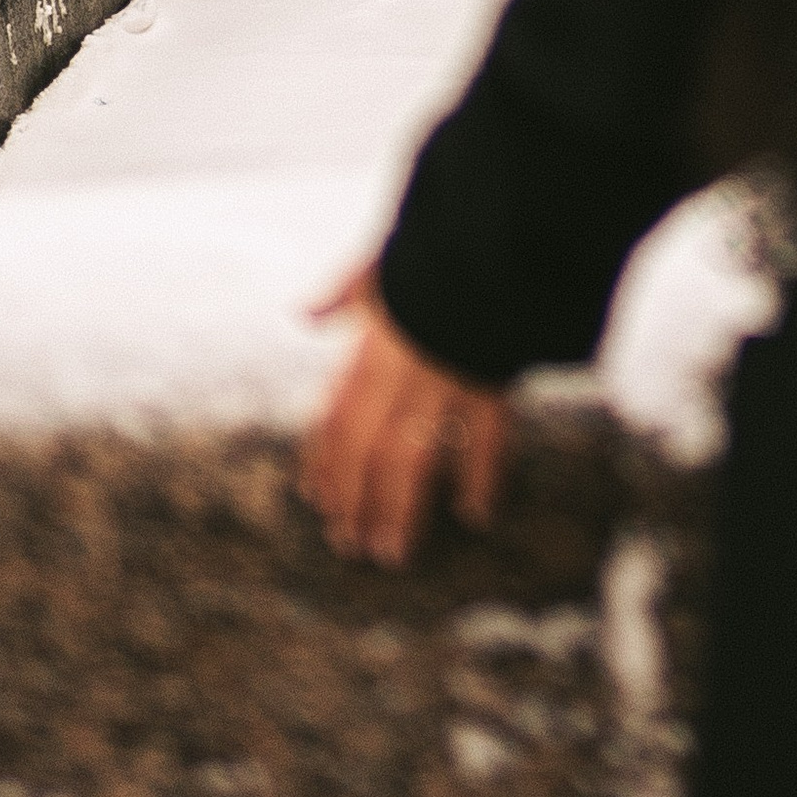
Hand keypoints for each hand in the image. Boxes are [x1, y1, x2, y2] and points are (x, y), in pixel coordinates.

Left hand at [299, 269, 510, 567]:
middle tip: (349, 545)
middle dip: (355, 502)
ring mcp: (445, 386)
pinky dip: (481, 480)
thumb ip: (343, 295)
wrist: (489, 242)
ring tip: (393, 554)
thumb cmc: (432, 253)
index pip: (337, 420)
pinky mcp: (492, 386)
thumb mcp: (379, 266)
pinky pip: (485, 443)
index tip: (317, 499)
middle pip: (367, 453)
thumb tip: (304, 314)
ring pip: (412, 460)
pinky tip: (476, 514)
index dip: (325, 464)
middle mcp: (400, 377)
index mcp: (370, 352)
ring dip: (399, 511)